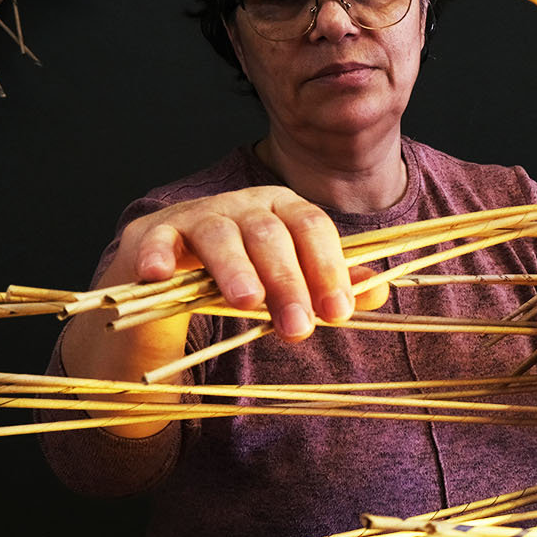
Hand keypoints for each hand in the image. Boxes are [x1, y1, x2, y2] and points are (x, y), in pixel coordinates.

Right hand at [108, 187, 388, 340]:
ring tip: (246, 303)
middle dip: (287, 282)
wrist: (174, 273)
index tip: (337, 311)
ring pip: (220, 236)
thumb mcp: (291, 280)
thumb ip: (331, 286)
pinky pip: (157, 241)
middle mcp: (242, 206)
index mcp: (283, 210)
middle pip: (270, 234)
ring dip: (235, 269)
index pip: (312, 226)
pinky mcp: (155, 235)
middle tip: (298, 329)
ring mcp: (197, 217)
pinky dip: (158, 256)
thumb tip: (381, 292)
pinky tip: (161, 276)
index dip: (327, 266)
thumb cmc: (245, 276)